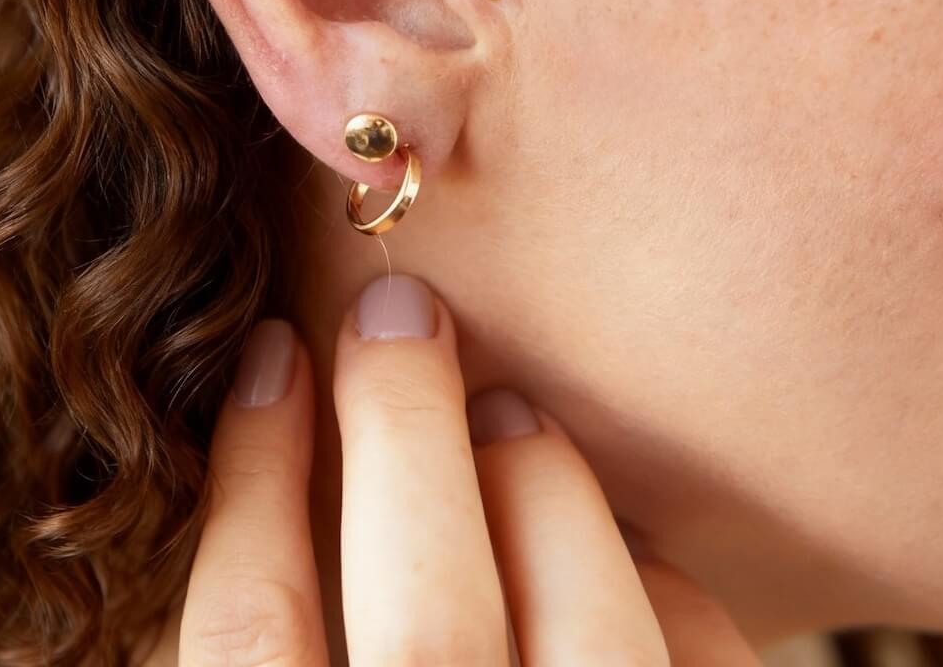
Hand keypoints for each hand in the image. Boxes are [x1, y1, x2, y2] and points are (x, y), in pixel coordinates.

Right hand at [176, 271, 760, 664]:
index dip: (250, 473)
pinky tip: (614, 541)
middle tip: (397, 310)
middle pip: (426, 624)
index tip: (270, 354)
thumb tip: (266, 433)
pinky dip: (656, 580)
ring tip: (509, 407)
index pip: (249, 639)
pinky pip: (694, 665)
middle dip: (403, 433)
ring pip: (580, 642)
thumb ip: (272, 624)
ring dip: (540, 490)